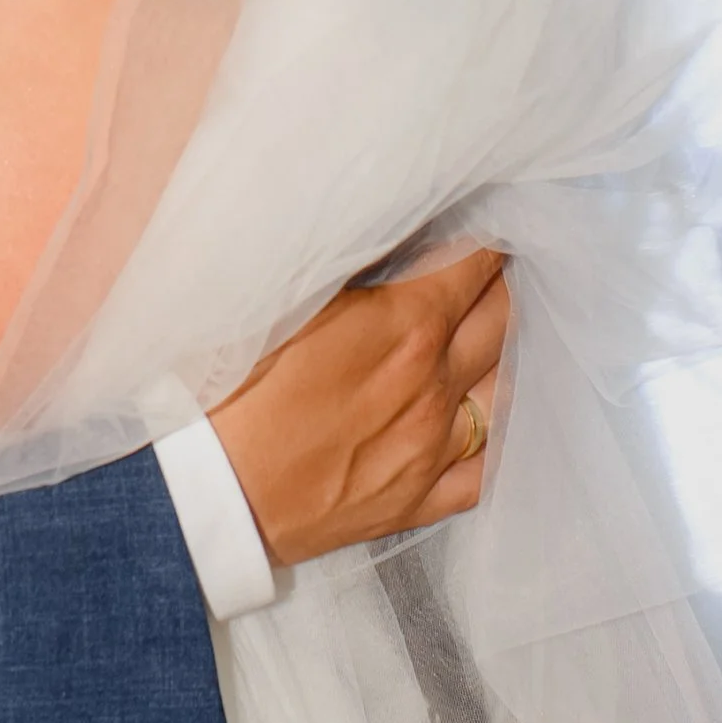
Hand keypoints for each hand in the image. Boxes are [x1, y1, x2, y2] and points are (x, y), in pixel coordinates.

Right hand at [206, 248, 508, 561]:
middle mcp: (434, 383)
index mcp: (406, 325)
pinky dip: (498, 441)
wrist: (212, 491)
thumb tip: (380, 232)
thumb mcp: (285, 299)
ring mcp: (433, 446)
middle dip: (502, 286)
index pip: (474, 264)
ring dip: (508, 354)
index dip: (485, 239)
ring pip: (506, 392)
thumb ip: (345, 265)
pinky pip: (485, 471)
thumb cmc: (231, 389)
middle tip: (492, 270)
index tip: (488, 223)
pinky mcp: (418, 499)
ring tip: (499, 334)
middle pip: (501, 319)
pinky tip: (495, 423)